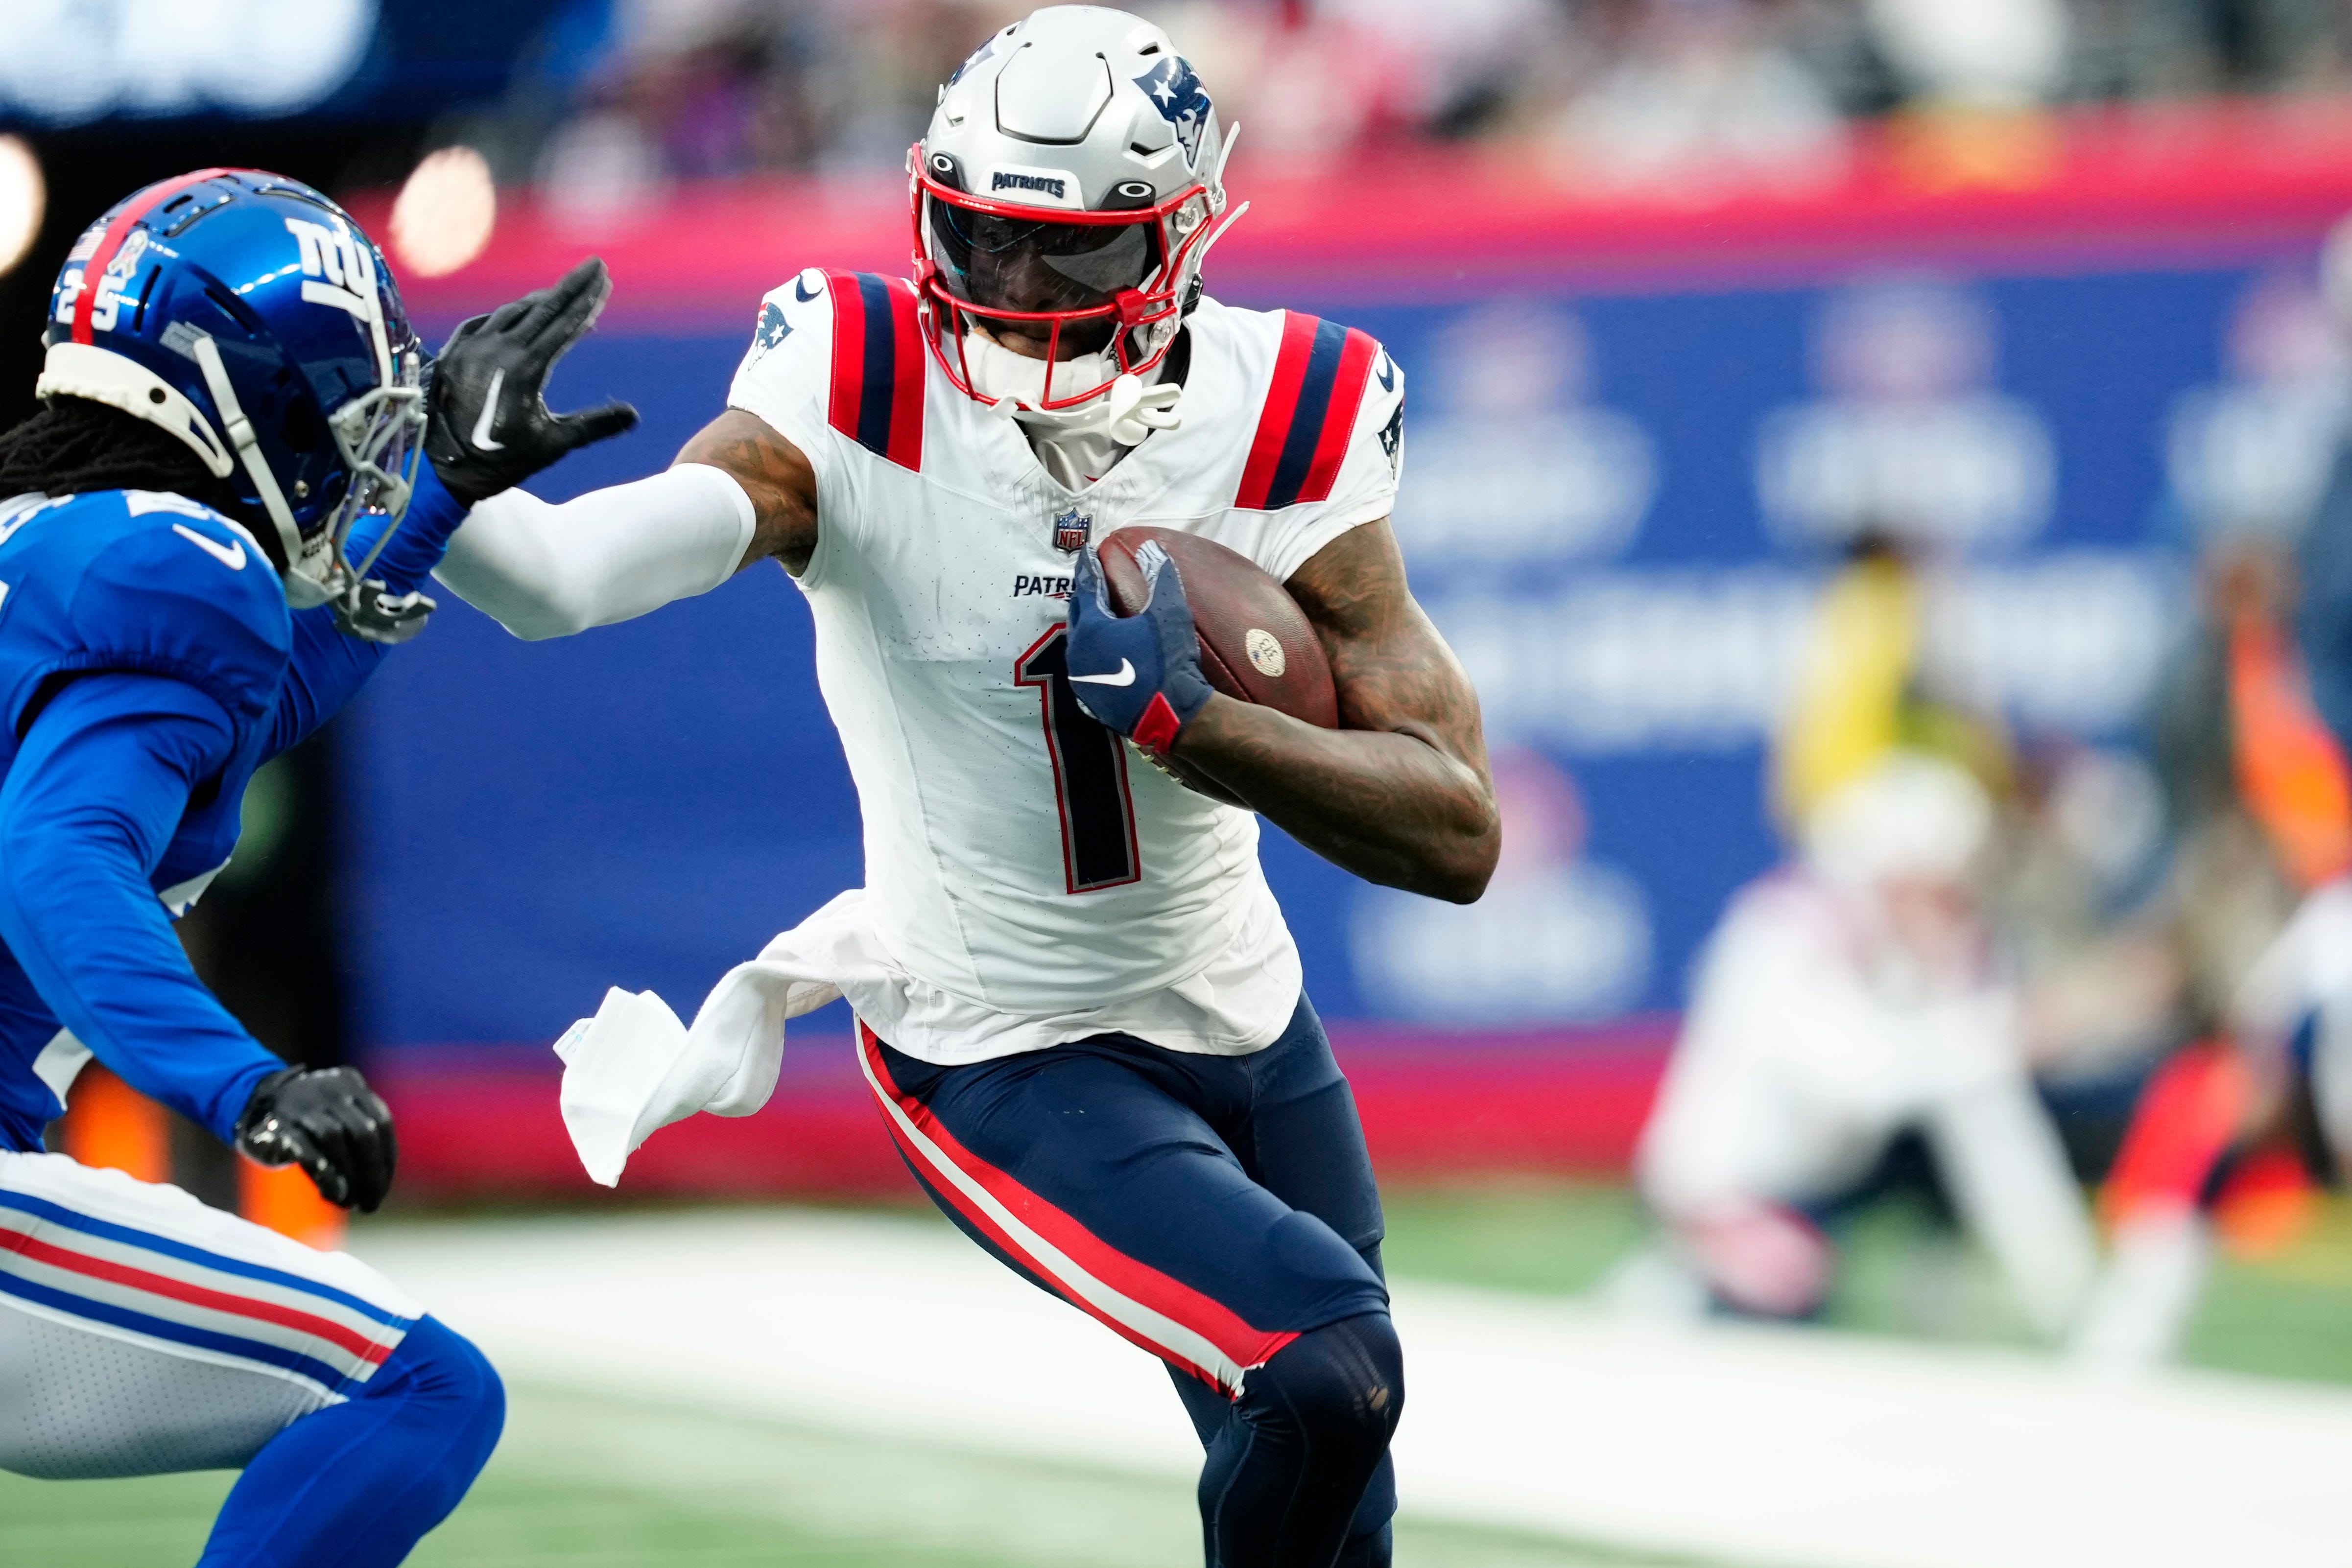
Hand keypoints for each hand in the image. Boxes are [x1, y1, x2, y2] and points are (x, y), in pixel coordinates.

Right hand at [235, 1066, 397, 1212]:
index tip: (382, 1189)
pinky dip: (325, 1175)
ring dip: (349, 1176)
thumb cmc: (305, 1120)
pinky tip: (334, 1194)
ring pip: (336, 1139)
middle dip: (372, 1173)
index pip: (381, 1123)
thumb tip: (375, 1187)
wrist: (251, 1103)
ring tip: (350, 1203)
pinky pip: (306, 1150)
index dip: (386, 1160)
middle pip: (363, 1132)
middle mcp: (329, 1089)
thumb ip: (357, 1141)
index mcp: (350, 1085)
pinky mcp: (277, 1124)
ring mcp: (301, 1104)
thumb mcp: (337, 1117)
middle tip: (370, 1204)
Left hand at [425, 257, 640, 505]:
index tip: (605, 280)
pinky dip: (507, 314)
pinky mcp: (453, 352)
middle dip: (572, 285)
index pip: (566, 324)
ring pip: (513, 311)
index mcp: (526, 368)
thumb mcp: (553, 444)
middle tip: (595, 265)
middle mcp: (498, 349)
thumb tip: (633, 415)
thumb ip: (594, 425)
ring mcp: (471, 347)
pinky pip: (484, 321)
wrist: (440, 469)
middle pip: (543, 306)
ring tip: (562, 292)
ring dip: (541, 300)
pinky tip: (518, 313)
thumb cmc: (499, 461)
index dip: (588, 301)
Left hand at [1066, 541, 1213, 756]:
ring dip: (1085, 626)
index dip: (1089, 567)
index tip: (1088, 553)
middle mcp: (1078, 650)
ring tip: (1096, 616)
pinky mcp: (1088, 699)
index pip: (1086, 586)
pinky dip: (1090, 655)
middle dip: (1084, 595)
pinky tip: (1101, 654)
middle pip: (1077, 614)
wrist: (1171, 714)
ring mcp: (1081, 677)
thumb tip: (1152, 548)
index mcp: (1093, 626)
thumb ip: (1161, 576)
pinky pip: (1084, 668)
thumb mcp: (1169, 613)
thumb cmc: (1169, 661)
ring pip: (1078, 643)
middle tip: (1091, 582)